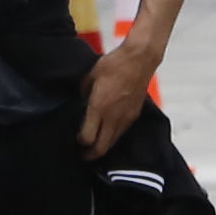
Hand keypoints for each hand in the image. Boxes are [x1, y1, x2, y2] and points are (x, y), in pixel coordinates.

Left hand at [79, 42, 158, 157]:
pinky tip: (108, 132)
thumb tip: (81, 100)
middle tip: (83, 156)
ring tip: (94, 146)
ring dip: (103, 147)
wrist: (140, 59)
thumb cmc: (114, 64)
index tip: (75, 140)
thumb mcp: (90, 75)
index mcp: (99, 107)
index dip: (80, 142)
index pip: (87, 137)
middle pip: (101, 148)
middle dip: (91, 155)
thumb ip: (83, 92)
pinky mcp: (134, 115)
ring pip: (113, 142)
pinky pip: (121, 133)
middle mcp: (113, 117)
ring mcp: (125, 117)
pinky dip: (113, 137)